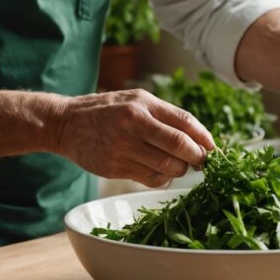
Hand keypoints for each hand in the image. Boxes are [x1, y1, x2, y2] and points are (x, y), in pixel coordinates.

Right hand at [52, 89, 215, 185]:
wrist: (65, 123)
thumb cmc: (107, 110)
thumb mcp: (135, 100)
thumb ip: (165, 115)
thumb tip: (199, 138)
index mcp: (142, 104)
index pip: (185, 122)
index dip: (204, 138)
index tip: (213, 149)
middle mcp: (134, 124)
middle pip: (180, 145)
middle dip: (197, 157)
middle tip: (201, 162)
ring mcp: (123, 147)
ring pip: (167, 166)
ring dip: (180, 170)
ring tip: (179, 166)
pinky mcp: (114, 167)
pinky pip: (149, 178)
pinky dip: (162, 178)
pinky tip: (160, 172)